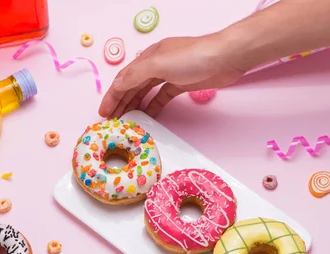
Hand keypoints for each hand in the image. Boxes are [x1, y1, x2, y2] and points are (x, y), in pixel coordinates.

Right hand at [98, 33, 246, 118]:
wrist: (225, 57)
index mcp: (148, 57)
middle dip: (120, 103)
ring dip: (135, 105)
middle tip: (112, 121)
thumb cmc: (193, 57)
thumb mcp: (159, 64)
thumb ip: (136, 75)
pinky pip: (162, 96)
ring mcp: (170, 74)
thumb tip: (117, 85)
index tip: (103, 113)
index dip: (112, 96)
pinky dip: (153, 106)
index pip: (123, 78)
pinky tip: (148, 116)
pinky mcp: (182, 84)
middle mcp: (156, 64)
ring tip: (127, 121)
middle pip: (133, 86)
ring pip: (146, 92)